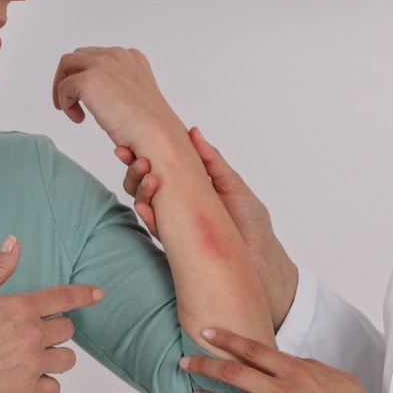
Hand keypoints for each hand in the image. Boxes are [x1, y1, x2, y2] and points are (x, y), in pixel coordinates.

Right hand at [0, 236, 101, 392]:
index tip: (98, 295)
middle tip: (36, 333)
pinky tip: (32, 378)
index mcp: (23, 309)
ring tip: (38, 356)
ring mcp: (33, 363)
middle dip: (56, 329)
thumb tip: (14, 243)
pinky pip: (54, 387)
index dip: (84, 295)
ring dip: (57, 356)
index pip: (64, 297)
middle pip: (67, 329)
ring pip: (67, 359)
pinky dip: (46, 384)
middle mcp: (34, 335)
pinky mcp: (28, 390)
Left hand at [51, 47, 182, 153]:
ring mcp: (103, 65)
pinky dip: (65, 104)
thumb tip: (100, 94)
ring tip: (70, 110)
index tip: (89, 97)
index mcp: (133, 58)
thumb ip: (119, 86)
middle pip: (79, 57)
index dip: (87, 74)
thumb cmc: (150, 127)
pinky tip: (79, 119)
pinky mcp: (89, 80)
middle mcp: (118, 55)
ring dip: (63, 87)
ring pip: (66, 65)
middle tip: (70, 102)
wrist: (156, 136)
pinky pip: (63, 88)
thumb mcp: (136, 96)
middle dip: (70, 77)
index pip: (99, 56)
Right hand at [116, 127, 299, 328]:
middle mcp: (179, 205)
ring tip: (147, 175)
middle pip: (146, 183)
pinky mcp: (176, 244)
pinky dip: (148, 214)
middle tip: (132, 156)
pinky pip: (156, 227)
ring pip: (146, 203)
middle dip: (135, 168)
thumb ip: (211, 161)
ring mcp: (175, 224)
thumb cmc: (252, 223)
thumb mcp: (232, 184)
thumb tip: (193, 131)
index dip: (144, 155)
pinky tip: (145, 204)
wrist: (260, 260)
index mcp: (191, 187)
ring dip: (140, 188)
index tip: (132, 142)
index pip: (162, 167)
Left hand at [179, 328, 392, 392]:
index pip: (252, 349)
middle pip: (233, 373)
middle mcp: (281, 391)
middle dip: (204, 365)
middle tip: (186, 362)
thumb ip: (309, 367)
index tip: (207, 332)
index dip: (226, 339)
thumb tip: (291, 362)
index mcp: (296, 371)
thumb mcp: (336, 377)